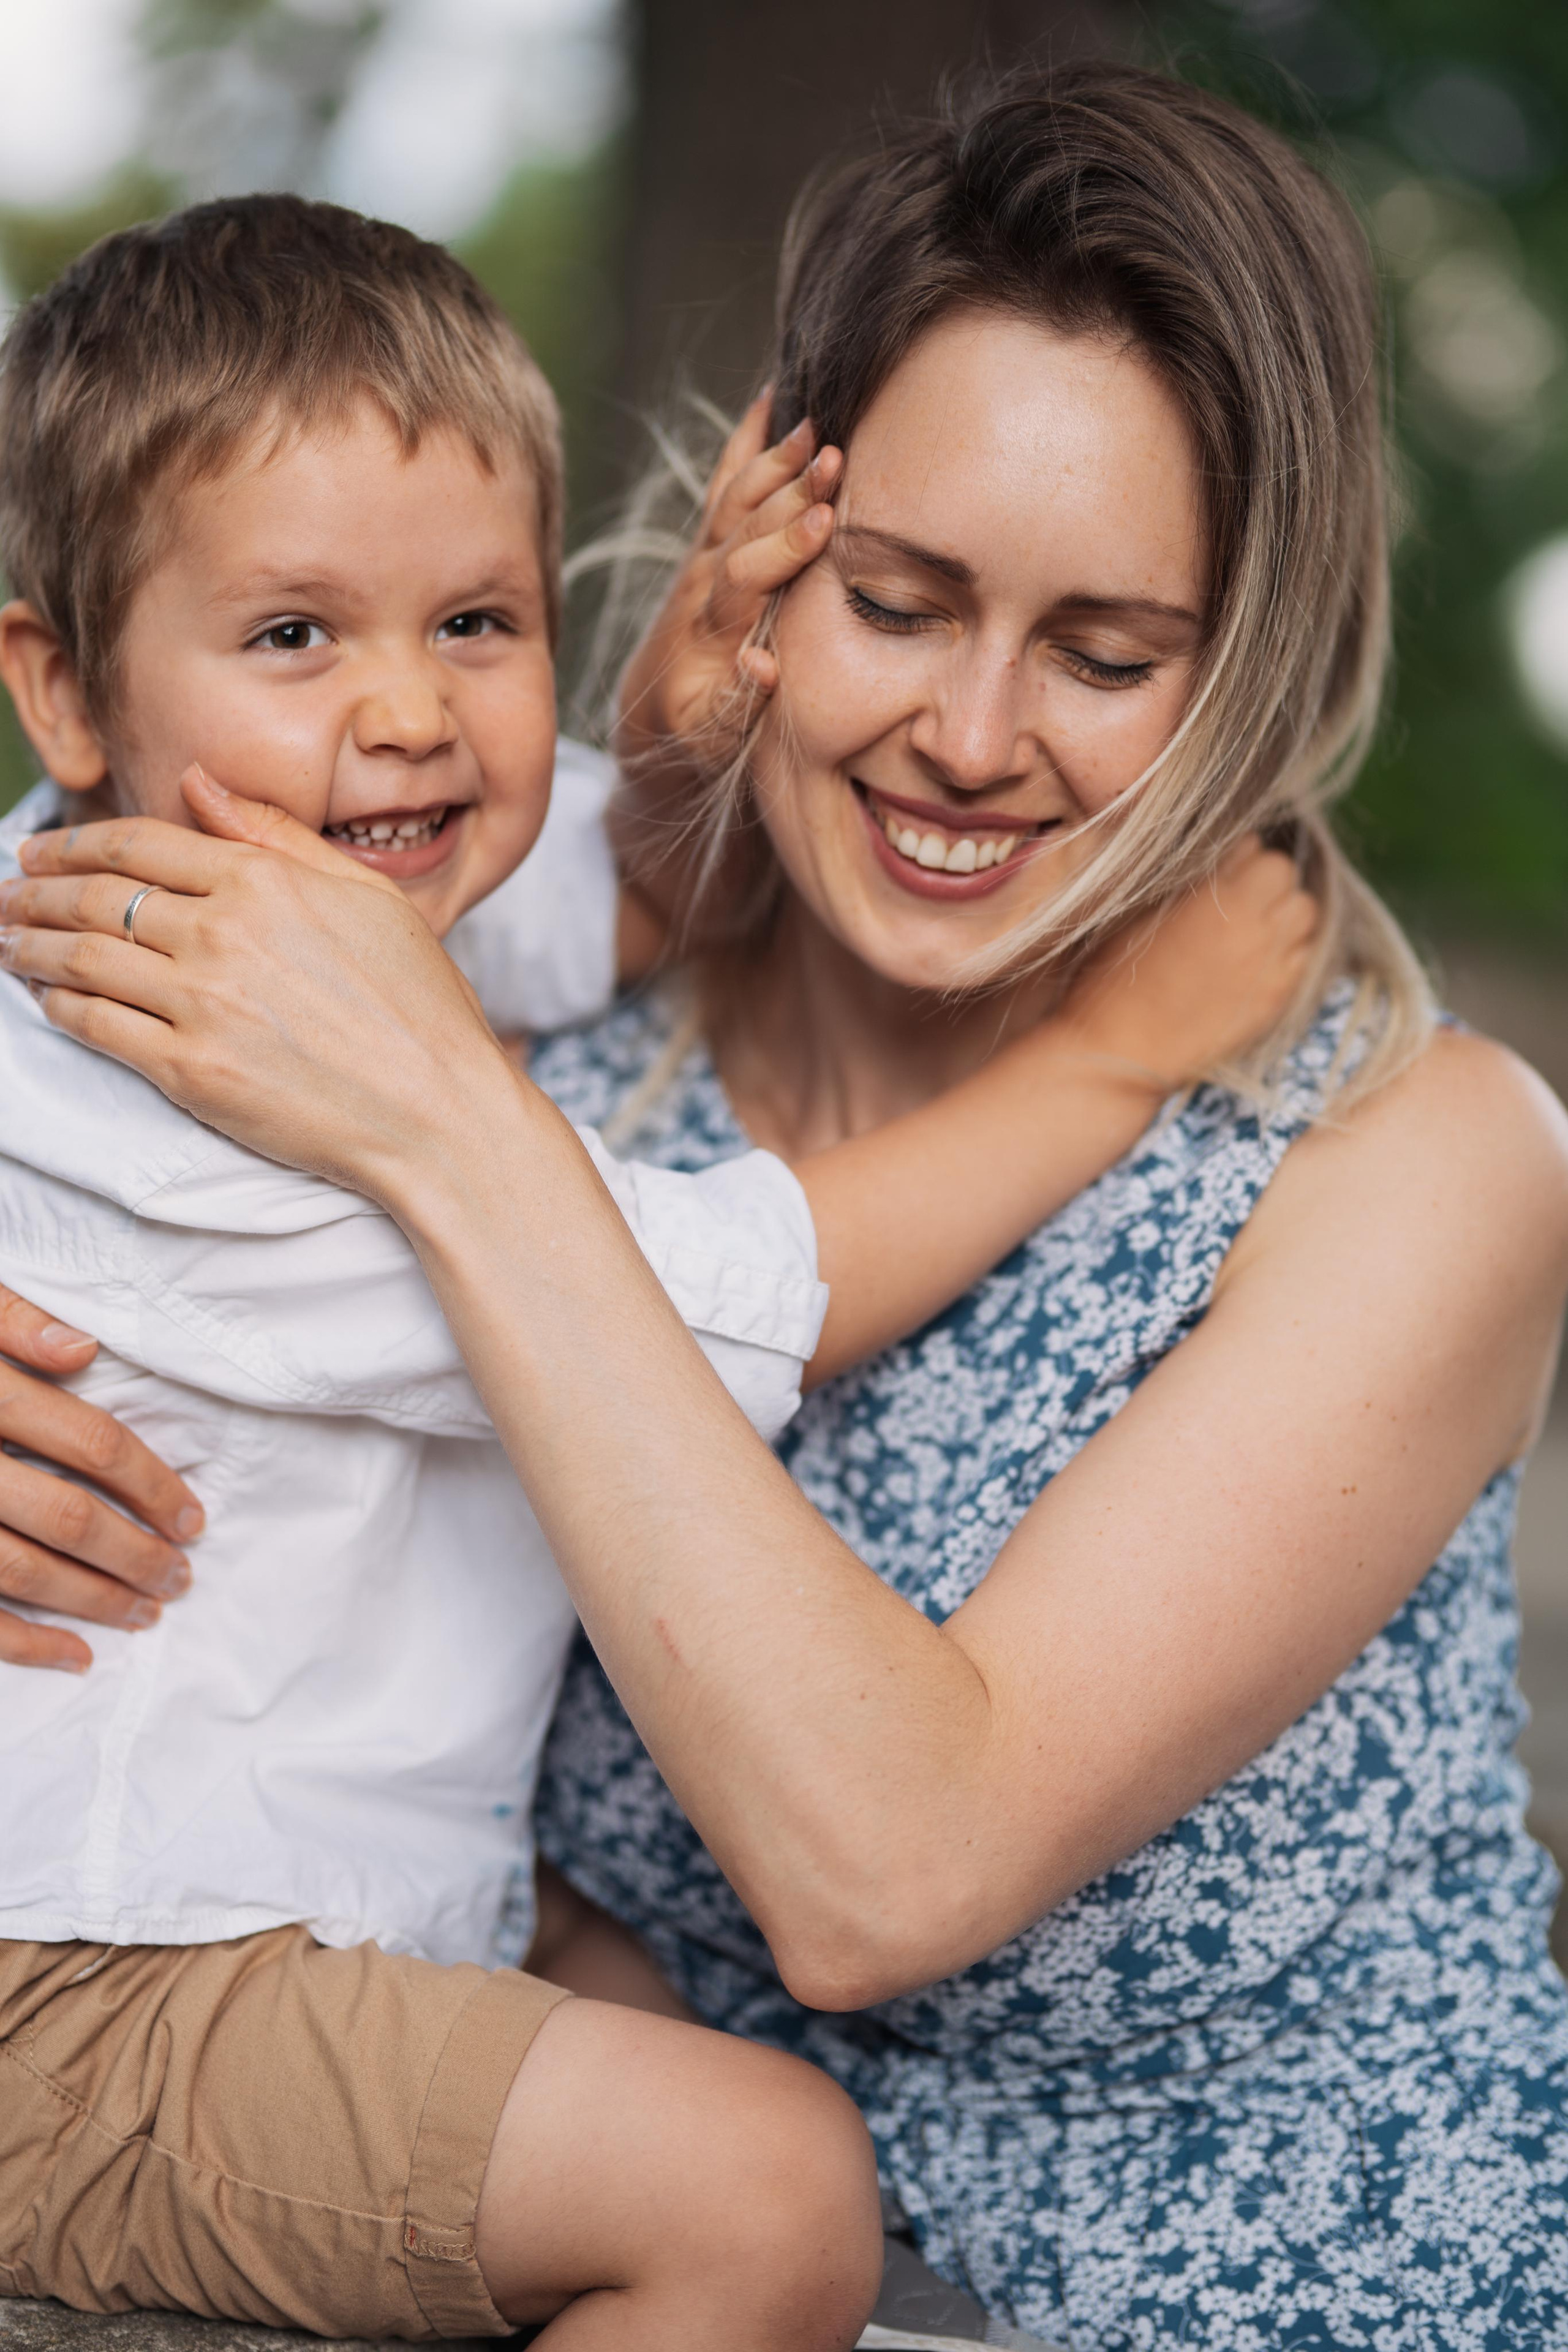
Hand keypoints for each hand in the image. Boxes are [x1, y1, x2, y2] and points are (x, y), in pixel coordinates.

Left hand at [0, 767, 520, 1208]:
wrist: (441, 1112)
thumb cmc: (422, 1009)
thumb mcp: (369, 896)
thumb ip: (278, 836)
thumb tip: (200, 783)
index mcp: (265, 880)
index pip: (139, 843)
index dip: (75, 842)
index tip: (42, 848)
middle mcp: (223, 933)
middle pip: (97, 896)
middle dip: (35, 890)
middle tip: (8, 894)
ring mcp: (202, 1003)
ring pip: (81, 959)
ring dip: (30, 945)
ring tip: (9, 942)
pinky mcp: (191, 1071)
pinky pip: (98, 1026)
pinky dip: (59, 1007)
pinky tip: (47, 999)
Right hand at [0, 1286, 202, 1670]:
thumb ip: (10, 1319)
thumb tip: (83, 1350)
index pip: (88, 1442)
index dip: (150, 1482)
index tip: (192, 1516)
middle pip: (66, 1515)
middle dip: (135, 1552)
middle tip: (182, 1576)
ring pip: (21, 1571)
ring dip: (92, 1600)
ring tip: (146, 1612)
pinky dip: (24, 1643)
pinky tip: (74, 1656)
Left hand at [615, 393, 841, 763]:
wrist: (651, 710)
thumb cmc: (697, 728)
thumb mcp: (716, 734)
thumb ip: (739, 703)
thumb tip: (763, 665)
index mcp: (710, 629)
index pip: (746, 575)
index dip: (784, 546)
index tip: (824, 520)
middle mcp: (702, 583)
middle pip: (745, 526)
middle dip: (789, 490)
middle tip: (832, 455)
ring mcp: (703, 556)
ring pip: (736, 498)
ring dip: (774, 461)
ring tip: (813, 424)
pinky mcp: (708, 543)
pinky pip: (724, 483)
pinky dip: (745, 443)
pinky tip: (769, 399)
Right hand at [1060, 840, 1319, 1087]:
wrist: (1121, 1051)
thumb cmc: (1113, 978)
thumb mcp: (1138, 913)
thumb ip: (1187, 881)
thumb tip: (1224, 857)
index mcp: (1213, 895)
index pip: (1253, 847)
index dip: (1236, 857)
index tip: (1220, 873)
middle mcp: (1251, 924)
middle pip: (1285, 873)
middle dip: (1265, 880)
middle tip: (1239, 900)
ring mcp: (1269, 963)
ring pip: (1306, 913)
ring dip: (1285, 912)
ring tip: (1255, 928)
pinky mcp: (1276, 998)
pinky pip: (1304, 957)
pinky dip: (1289, 951)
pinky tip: (1259, 962)